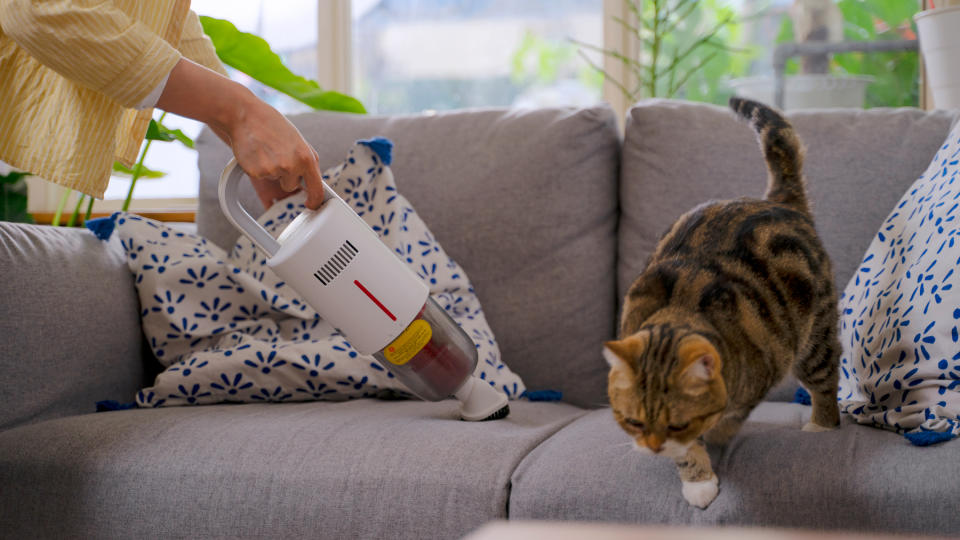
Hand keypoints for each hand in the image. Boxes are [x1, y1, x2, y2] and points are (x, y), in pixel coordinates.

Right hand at [156, 58, 325, 208]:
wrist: (245, 115)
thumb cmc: (271, 125)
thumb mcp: (298, 140)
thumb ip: (306, 161)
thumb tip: (312, 181)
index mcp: (307, 158)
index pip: (316, 189)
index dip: (315, 200)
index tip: (311, 204)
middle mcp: (292, 166)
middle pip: (292, 186)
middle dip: (286, 177)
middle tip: (277, 156)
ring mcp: (274, 171)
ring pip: (275, 181)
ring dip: (271, 171)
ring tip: (266, 151)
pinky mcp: (257, 174)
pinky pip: (260, 178)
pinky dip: (257, 169)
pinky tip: (256, 153)